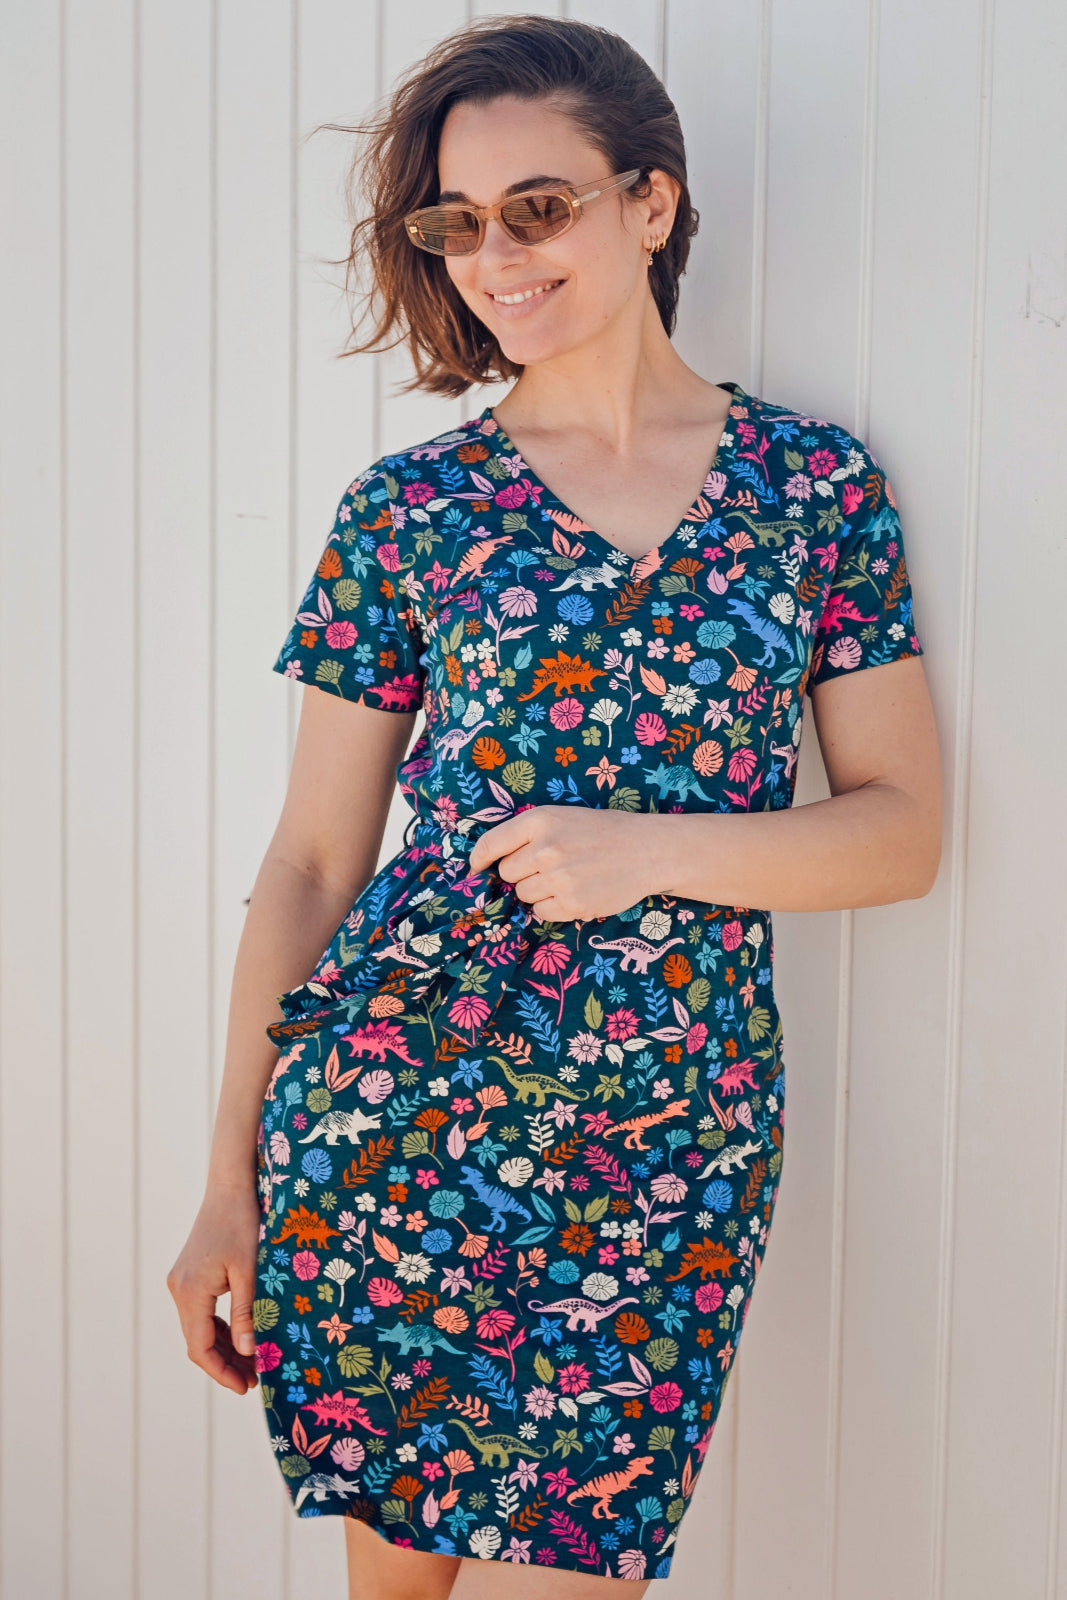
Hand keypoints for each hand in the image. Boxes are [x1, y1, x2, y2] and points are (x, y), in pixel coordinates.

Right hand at [167, 1179, 262, 1395]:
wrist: (229, 1186)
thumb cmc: (243, 1224)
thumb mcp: (249, 1271)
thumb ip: (246, 1312)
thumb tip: (249, 1353)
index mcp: (190, 1293)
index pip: (200, 1348)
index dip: (221, 1372)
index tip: (246, 1387)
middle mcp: (179, 1290)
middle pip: (198, 1341)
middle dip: (224, 1364)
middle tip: (254, 1381)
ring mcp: (182, 1282)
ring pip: (200, 1327)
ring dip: (224, 1347)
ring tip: (252, 1365)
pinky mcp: (190, 1275)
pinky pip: (203, 1311)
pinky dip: (221, 1327)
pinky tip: (242, 1337)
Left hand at [468, 805, 664, 920]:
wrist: (646, 850)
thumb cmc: (600, 832)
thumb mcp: (561, 817)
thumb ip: (525, 835)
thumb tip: (484, 863)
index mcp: (540, 821)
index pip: (490, 845)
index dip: (478, 860)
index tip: (475, 868)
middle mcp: (546, 848)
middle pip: (506, 874)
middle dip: (521, 873)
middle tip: (549, 866)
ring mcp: (559, 878)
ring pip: (523, 895)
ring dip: (538, 891)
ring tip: (566, 878)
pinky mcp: (573, 904)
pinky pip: (542, 912)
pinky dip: (553, 907)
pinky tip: (574, 892)